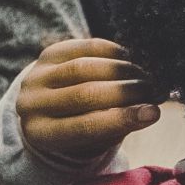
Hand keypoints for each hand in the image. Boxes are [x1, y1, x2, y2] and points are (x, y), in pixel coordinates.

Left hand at [18, 39, 163, 157]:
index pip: (84, 127)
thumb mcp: (94, 137)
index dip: (122, 119)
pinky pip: (83, 47)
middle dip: (126, 92)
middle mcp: (31, 104)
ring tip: (144, 76)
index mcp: (41, 134)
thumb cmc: (80, 125)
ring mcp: (36, 76)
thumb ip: (118, 125)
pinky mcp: (47, 54)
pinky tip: (129, 59)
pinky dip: (112, 52)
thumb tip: (151, 111)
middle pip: (85, 94)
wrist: (48, 105)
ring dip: (122, 71)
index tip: (153, 113)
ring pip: (84, 68)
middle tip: (153, 90)